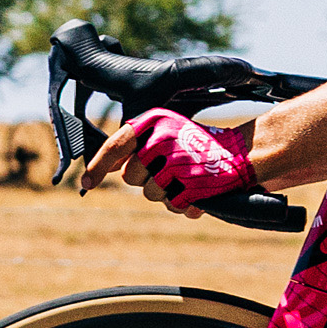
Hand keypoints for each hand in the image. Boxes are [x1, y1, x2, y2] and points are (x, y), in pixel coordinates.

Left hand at [77, 107, 254, 214]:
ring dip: (166, 194)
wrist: (241, 154)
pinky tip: (196, 195)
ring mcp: (177, 162)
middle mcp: (162, 139)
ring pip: (150, 194)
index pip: (116, 146)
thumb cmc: (198, 146)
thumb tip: (106, 169)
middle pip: (132, 176)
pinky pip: (173, 205)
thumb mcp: (166, 135)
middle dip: (146, 181)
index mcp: (154, 122)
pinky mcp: (192, 184)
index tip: (86, 185)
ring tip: (187, 181)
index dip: (97, 167)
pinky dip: (183, 205)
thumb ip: (137, 148)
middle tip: (169, 173)